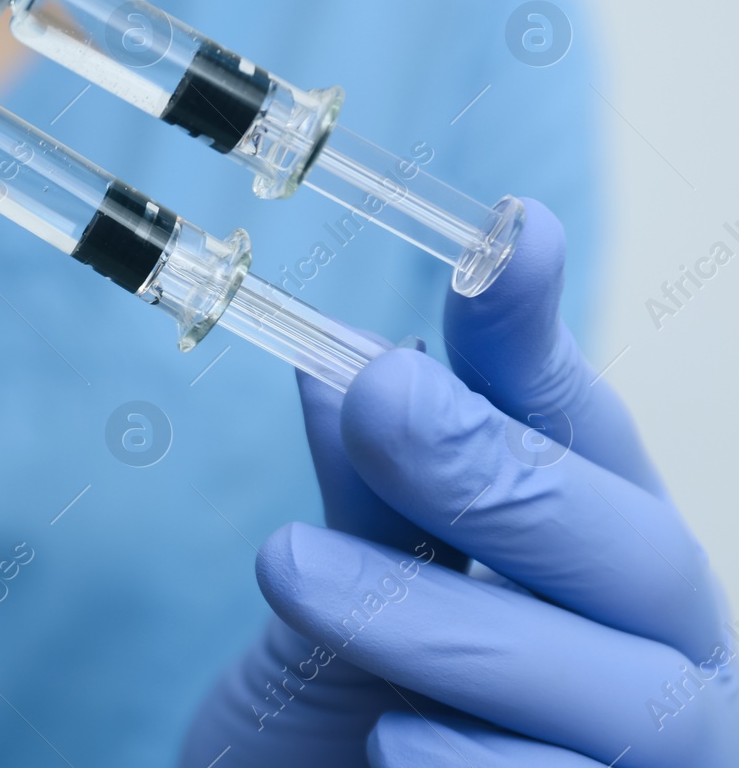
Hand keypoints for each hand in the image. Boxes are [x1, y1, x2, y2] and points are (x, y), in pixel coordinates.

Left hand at [182, 200, 736, 764]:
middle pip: (637, 549)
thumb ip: (361, 500)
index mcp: (597, 570)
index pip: (587, 439)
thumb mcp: (337, 603)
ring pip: (622, 688)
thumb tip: (332, 361)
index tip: (513, 237)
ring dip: (450, 622)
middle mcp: (661, 660)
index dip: (546, 343)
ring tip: (293, 569)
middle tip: (377, 397)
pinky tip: (391, 744)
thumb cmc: (337, 727)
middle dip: (500, 470)